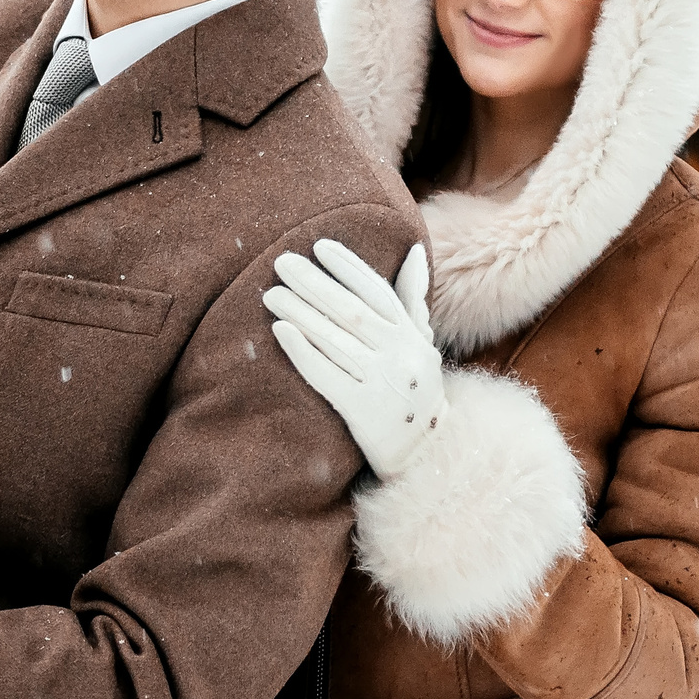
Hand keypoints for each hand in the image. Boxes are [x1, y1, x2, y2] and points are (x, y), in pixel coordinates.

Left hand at [263, 240, 445, 479]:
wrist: (427, 452)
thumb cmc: (414, 388)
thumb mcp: (421, 343)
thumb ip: (412, 299)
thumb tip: (415, 249)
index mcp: (412, 335)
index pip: (378, 292)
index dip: (348, 267)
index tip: (318, 246)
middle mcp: (400, 355)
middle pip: (351, 311)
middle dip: (314, 283)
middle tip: (281, 262)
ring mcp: (383, 383)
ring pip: (336, 340)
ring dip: (301, 313)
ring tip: (271, 293)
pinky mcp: (363, 410)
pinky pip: (327, 375)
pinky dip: (303, 351)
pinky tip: (280, 330)